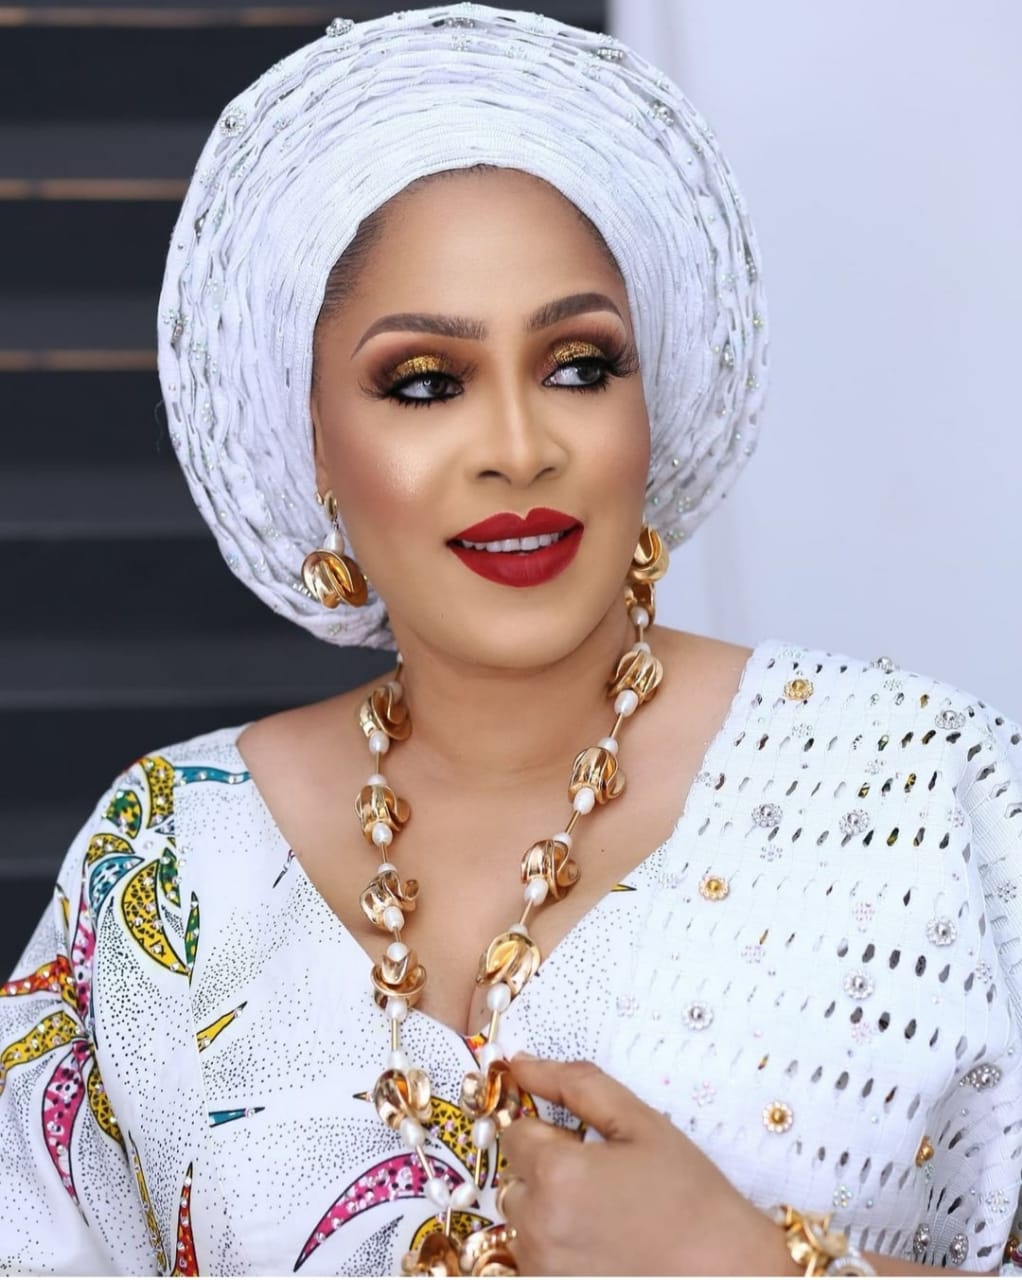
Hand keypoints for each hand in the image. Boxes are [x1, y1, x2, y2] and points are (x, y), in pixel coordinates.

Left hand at [500, 1055, 789, 1275]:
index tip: (588, 1146)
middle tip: (602, 1181)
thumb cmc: (688, 1194)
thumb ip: (574, 1084)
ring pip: (522, 1220)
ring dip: (549, 1212)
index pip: (514, 1132)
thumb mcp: (639, 1122)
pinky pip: (535, 1258)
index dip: (551, 1133)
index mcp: (555, 1172)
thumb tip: (521, 1063)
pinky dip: (558, 1248)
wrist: (726, 1271)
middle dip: (547, 1172)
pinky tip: (602, 1247)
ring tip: (605, 1216)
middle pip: (515, 1179)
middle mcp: (537, 1225)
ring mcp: (542, 1268)